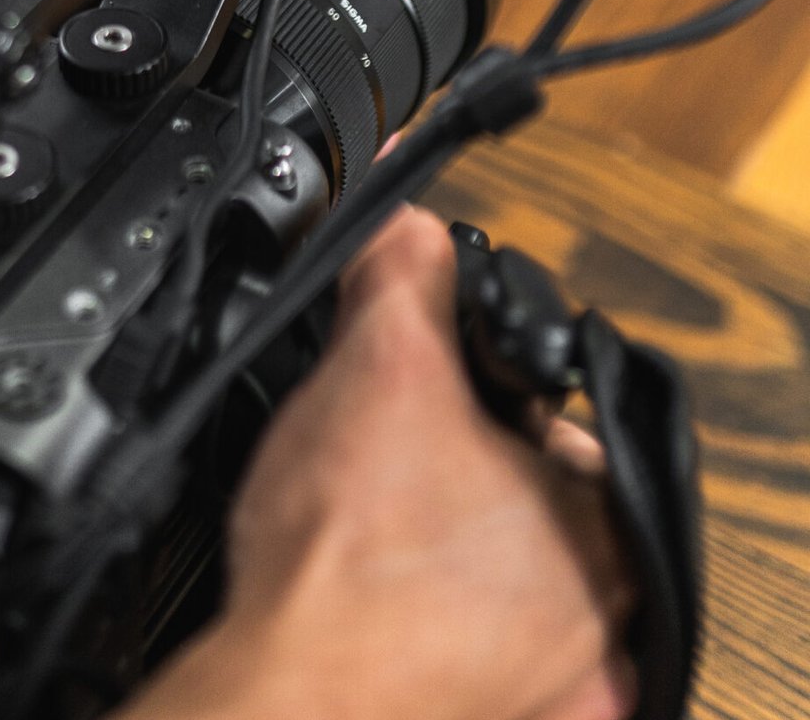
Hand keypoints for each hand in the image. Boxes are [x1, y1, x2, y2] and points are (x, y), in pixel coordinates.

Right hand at [130, 209, 634, 719]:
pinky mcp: (465, 715)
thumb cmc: (346, 562)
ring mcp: (529, 690)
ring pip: (472, 562)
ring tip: (354, 504)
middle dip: (446, 454)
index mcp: (609, 542)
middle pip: (517, 491)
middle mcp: (593, 632)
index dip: (480, 379)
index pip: (560, 420)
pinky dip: (396, 596)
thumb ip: (405, 270)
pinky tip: (345, 572)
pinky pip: (437, 630)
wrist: (279, 695)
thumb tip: (409, 219)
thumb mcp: (379, 363)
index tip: (422, 380)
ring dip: (418, 523)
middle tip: (378, 444)